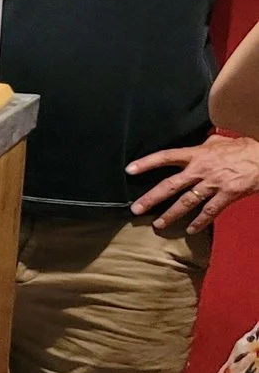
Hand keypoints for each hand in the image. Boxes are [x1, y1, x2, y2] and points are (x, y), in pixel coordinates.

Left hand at [127, 133, 258, 233]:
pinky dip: (199, 222)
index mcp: (197, 154)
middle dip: (152, 198)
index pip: (166, 157)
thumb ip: (203, 145)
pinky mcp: (227, 195)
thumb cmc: (243, 148)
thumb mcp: (219, 141)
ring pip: (187, 202)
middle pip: (170, 185)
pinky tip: (189, 230)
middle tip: (135, 209)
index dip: (147, 163)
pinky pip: (210, 211)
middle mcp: (201, 170)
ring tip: (158, 224)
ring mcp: (214, 184)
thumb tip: (197, 142)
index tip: (129, 170)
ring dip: (171, 214)